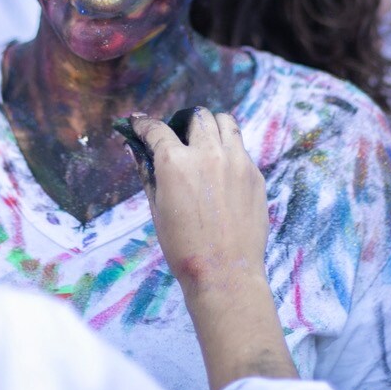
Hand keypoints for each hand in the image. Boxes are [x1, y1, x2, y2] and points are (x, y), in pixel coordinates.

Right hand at [128, 109, 267, 295]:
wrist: (224, 272)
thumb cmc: (183, 246)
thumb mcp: (156, 208)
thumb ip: (147, 172)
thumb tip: (135, 149)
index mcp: (176, 163)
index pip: (157, 129)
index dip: (144, 124)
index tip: (140, 124)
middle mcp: (207, 154)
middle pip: (197, 116)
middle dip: (182, 123)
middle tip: (178, 136)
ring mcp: (236, 161)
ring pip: (225, 122)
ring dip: (210, 126)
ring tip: (204, 142)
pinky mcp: (255, 173)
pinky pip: (240, 148)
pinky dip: (228, 149)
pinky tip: (221, 169)